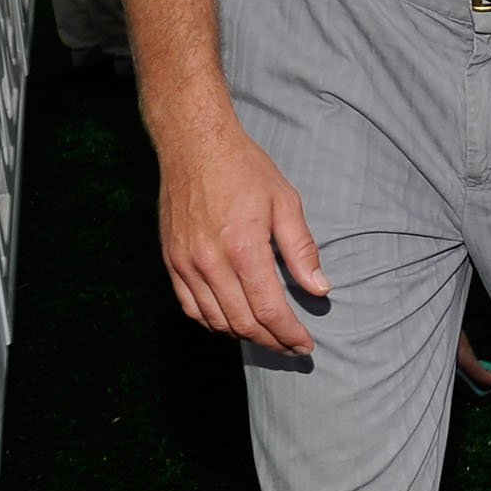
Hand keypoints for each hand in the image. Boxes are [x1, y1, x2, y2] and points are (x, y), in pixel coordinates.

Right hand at [154, 104, 327, 353]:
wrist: (194, 145)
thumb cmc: (244, 169)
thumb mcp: (285, 202)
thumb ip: (301, 250)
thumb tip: (319, 288)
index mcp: (243, 248)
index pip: (269, 310)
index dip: (289, 334)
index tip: (305, 345)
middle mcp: (210, 262)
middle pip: (242, 322)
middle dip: (271, 341)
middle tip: (291, 345)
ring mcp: (185, 264)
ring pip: (215, 320)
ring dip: (243, 335)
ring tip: (267, 335)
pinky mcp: (171, 261)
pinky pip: (190, 307)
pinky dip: (212, 322)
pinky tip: (231, 321)